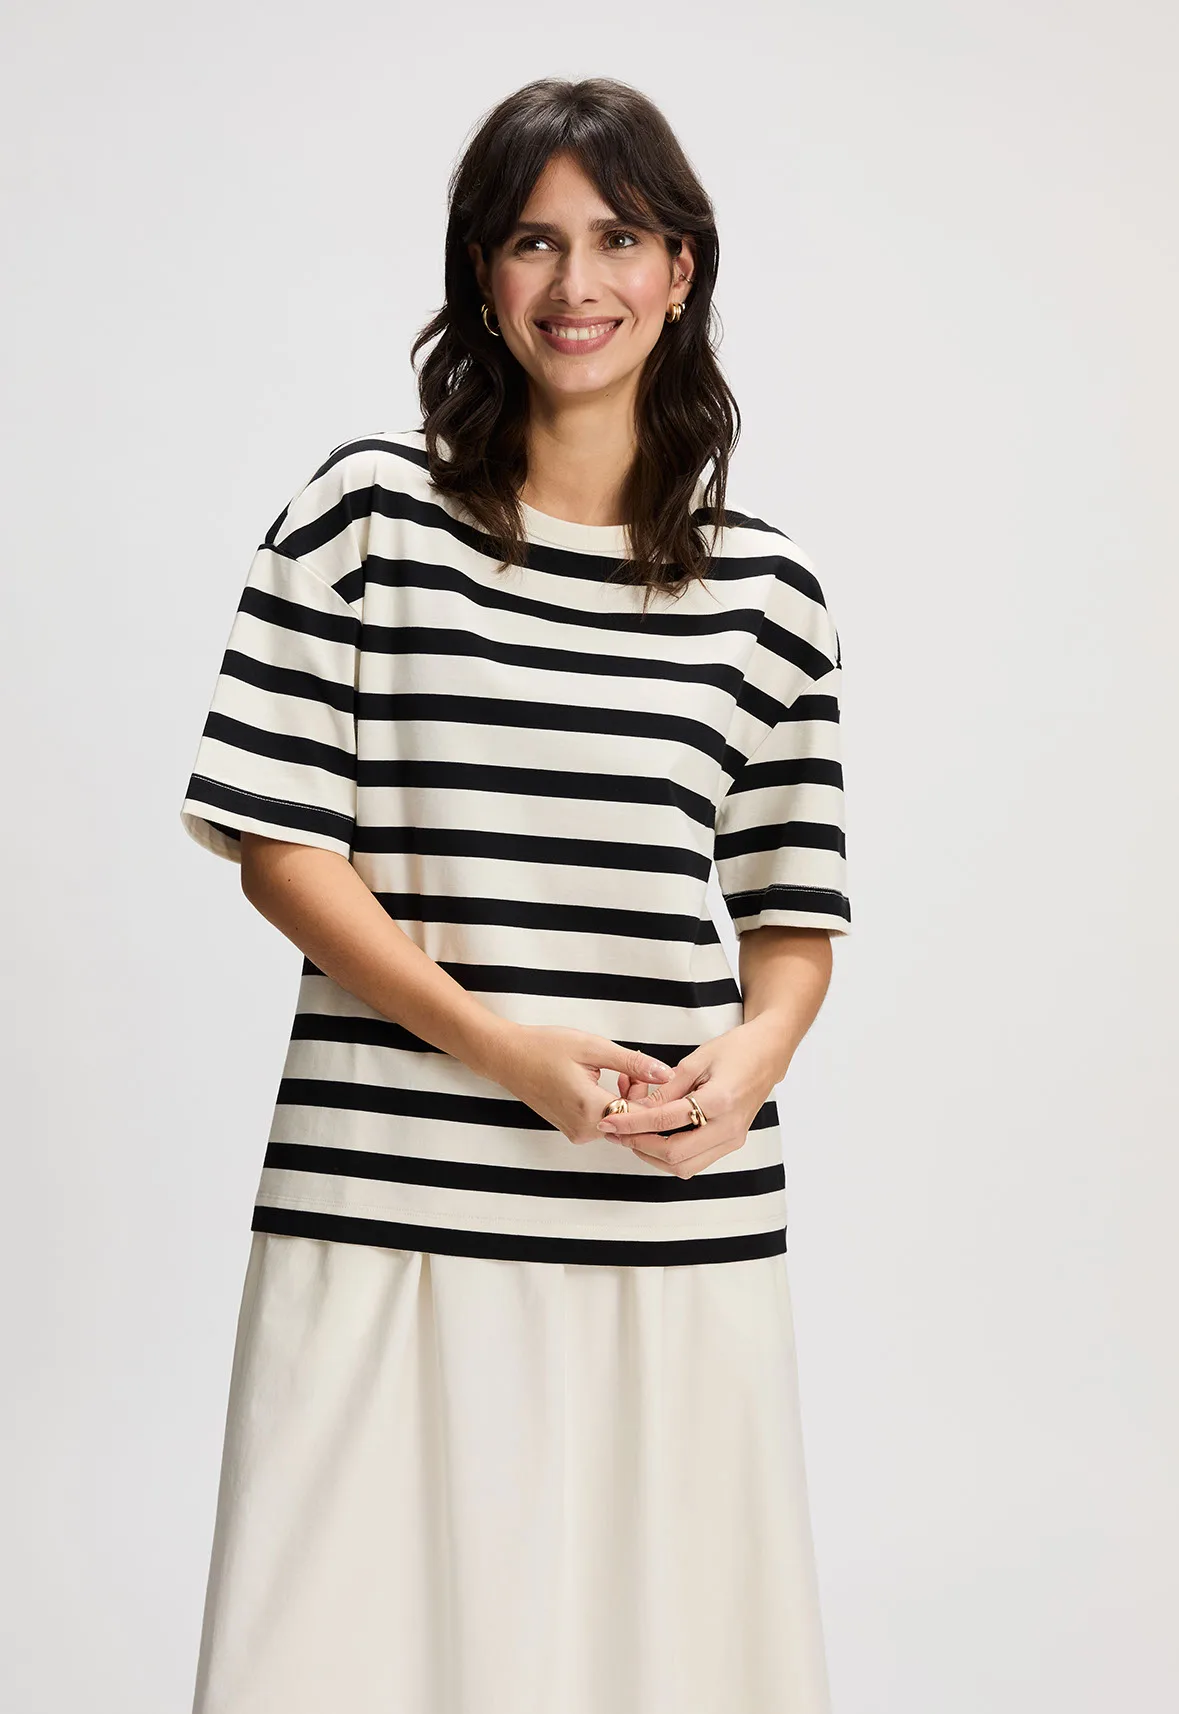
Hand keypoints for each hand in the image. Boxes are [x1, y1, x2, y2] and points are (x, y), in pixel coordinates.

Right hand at [491, 1024, 673, 1145]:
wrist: (507, 1057)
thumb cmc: (544, 1047)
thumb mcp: (593, 1047)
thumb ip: (633, 1063)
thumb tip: (666, 1074)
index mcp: (590, 1109)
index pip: (642, 1115)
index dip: (654, 1094)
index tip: (650, 1071)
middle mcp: (584, 1129)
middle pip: (632, 1121)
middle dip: (641, 1095)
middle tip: (633, 1068)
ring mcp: (577, 1133)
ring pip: (620, 1122)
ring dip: (627, 1099)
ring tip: (620, 1072)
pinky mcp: (573, 1130)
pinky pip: (605, 1122)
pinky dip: (612, 1104)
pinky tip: (605, 1083)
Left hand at [602, 1020, 785, 1175]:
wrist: (769, 1052)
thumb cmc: (736, 1049)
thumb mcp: (695, 1060)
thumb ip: (666, 1090)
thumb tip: (637, 1111)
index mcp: (720, 1101)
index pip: (666, 1121)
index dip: (632, 1123)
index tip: (609, 1121)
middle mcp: (729, 1128)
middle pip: (675, 1155)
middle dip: (639, 1146)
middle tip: (615, 1133)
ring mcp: (733, 1139)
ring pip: (684, 1166)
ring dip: (653, 1156)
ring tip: (631, 1136)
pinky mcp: (732, 1142)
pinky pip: (696, 1161)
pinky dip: (671, 1155)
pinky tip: (654, 1138)